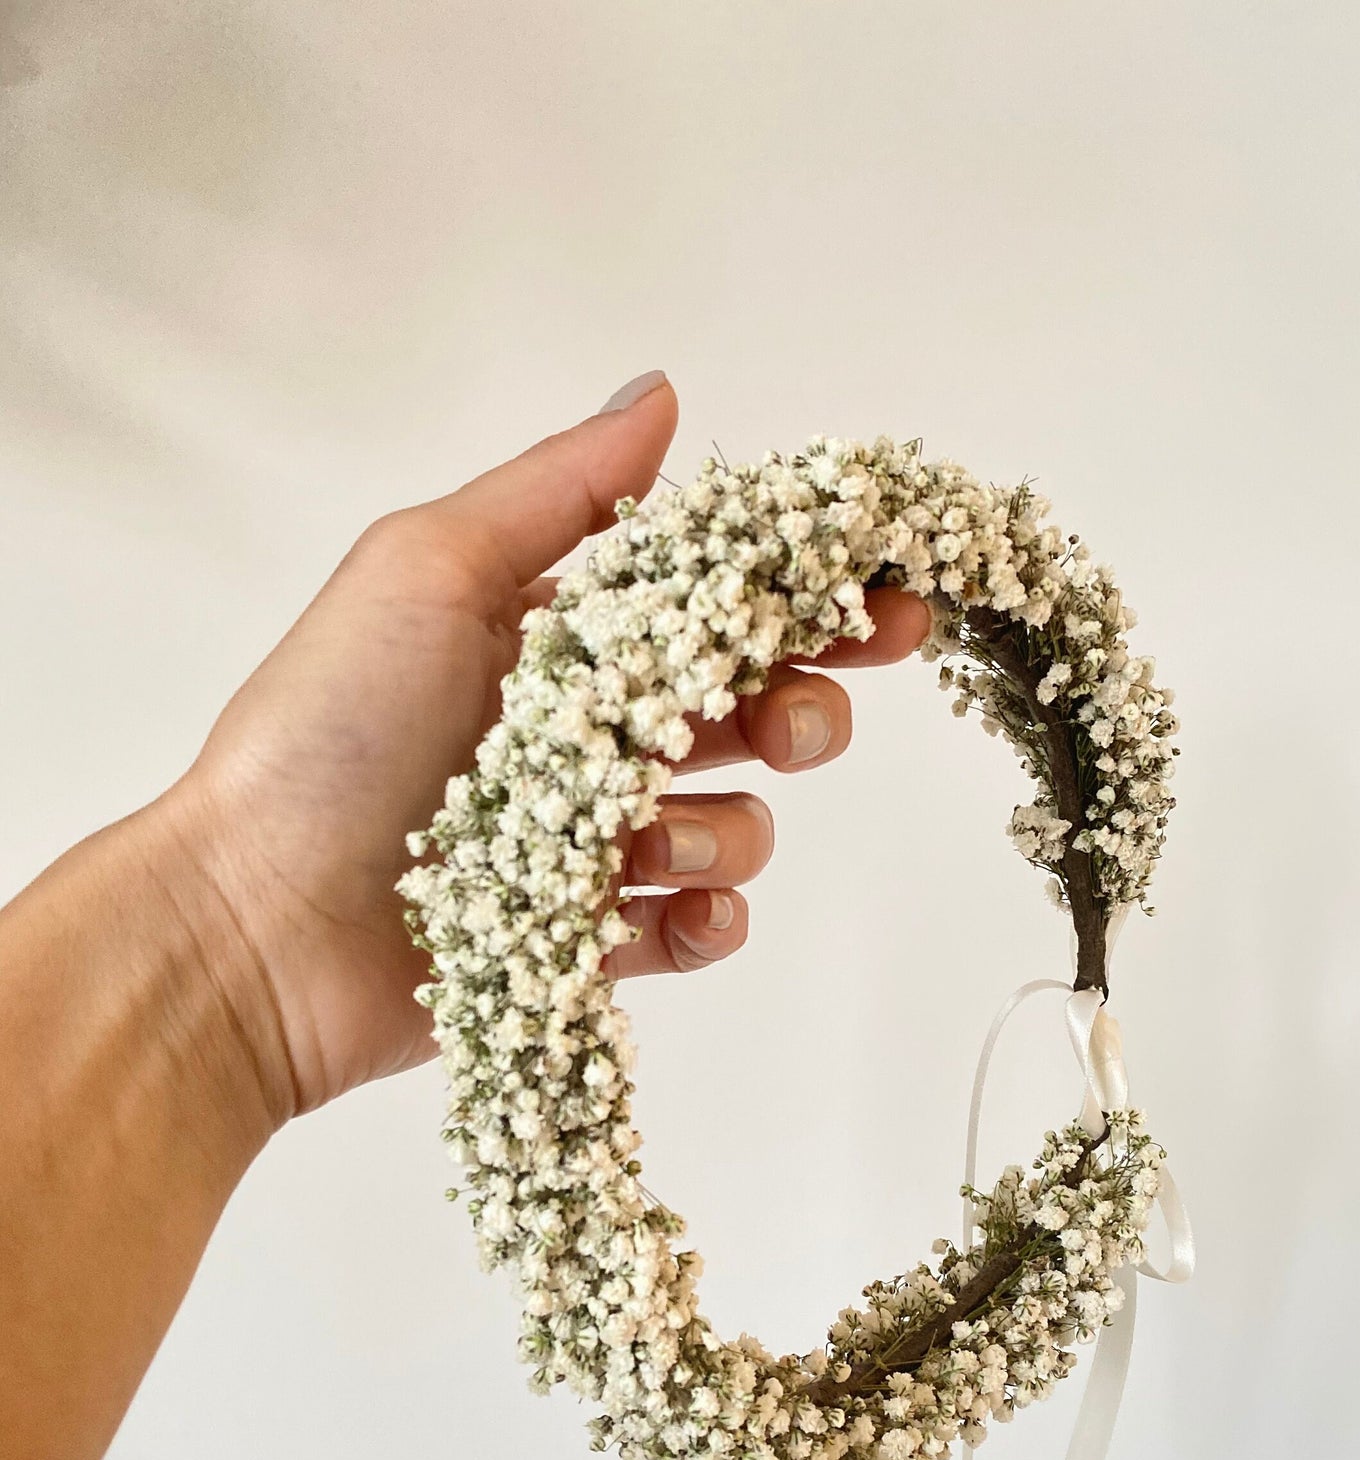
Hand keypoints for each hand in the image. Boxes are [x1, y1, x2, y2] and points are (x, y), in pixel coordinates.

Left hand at [156, 373, 929, 1122]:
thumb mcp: (429, 570)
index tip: (881, 598)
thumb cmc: (327, 732)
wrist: (255, 924)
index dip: (801, 600)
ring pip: (734, 827)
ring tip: (643, 841)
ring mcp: (582, 844)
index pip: (706, 604)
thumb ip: (559, 492)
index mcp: (548, 637)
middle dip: (798, 713)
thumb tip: (662, 396)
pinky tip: (679, 914)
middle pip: (744, 713)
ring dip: (722, 829)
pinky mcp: (580, 941)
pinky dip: (705, 921)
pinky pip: (694, 927)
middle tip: (800, 723)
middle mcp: (575, 736)